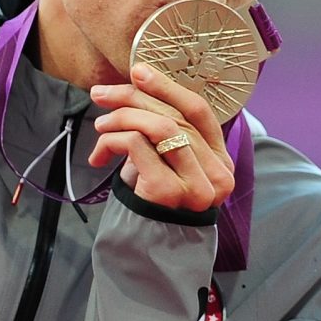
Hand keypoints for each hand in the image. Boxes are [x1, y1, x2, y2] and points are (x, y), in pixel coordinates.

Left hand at [89, 63, 235, 211]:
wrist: (146, 249)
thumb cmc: (156, 201)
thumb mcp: (167, 163)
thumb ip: (166, 133)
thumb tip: (135, 87)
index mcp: (222, 162)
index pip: (200, 113)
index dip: (169, 87)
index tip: (138, 71)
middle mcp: (217, 174)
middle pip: (174, 117)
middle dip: (132, 98)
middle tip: (101, 93)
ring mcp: (196, 185)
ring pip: (159, 127)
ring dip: (121, 118)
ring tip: (99, 125)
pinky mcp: (168, 192)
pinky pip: (137, 145)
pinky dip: (113, 140)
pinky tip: (100, 153)